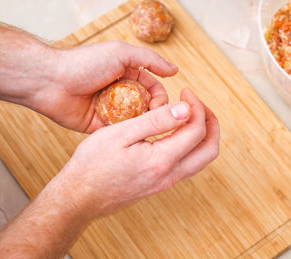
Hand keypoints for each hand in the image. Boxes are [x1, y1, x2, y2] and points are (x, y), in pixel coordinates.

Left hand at [36, 41, 176, 132]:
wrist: (50, 82)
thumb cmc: (84, 63)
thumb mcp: (121, 53)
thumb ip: (149, 60)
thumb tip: (175, 70)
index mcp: (127, 75)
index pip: (153, 88)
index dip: (161, 97)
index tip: (163, 106)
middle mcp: (121, 93)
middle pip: (147, 106)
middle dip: (155, 113)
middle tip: (157, 120)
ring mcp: (111, 110)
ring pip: (136, 121)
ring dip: (143, 125)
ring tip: (147, 131)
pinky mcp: (100, 126)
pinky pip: (119, 132)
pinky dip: (127, 134)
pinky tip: (134, 138)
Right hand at [56, 88, 218, 216]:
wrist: (79, 198)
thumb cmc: (92, 164)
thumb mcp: (121, 134)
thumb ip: (156, 120)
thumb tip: (185, 109)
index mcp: (162, 160)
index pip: (197, 130)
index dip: (196, 106)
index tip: (185, 91)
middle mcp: (170, 175)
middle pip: (210, 150)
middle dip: (211, 123)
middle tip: (199, 104)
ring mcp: (166, 183)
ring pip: (201, 159)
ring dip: (203, 135)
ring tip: (191, 115)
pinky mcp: (160, 185)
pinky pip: (188, 165)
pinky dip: (191, 145)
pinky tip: (176, 132)